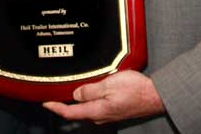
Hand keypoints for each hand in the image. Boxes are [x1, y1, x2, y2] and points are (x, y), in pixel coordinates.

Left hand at [42, 70, 164, 124]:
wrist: (155, 96)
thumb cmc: (136, 89)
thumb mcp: (109, 84)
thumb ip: (90, 90)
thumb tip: (76, 94)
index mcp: (97, 111)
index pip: (70, 113)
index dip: (55, 108)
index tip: (45, 102)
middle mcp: (101, 117)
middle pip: (77, 112)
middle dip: (65, 104)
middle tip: (55, 94)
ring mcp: (108, 115)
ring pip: (87, 109)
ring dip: (77, 101)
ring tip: (70, 90)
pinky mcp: (114, 111)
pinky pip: (96, 107)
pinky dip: (89, 100)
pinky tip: (89, 92)